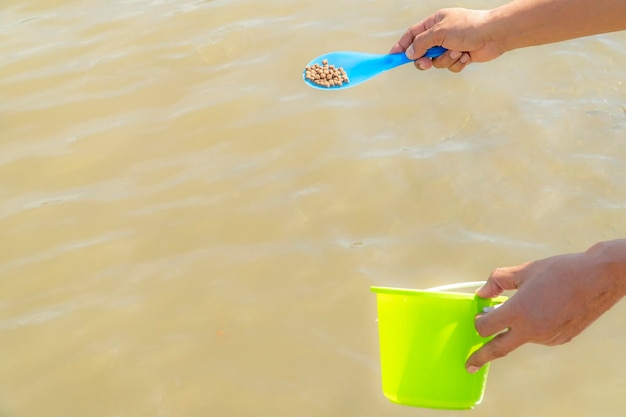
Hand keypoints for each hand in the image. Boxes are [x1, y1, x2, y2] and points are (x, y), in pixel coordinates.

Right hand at [389, 8, 502, 72]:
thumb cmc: (468, 27)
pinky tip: (467, 55)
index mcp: (434, 23)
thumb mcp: (439, 33)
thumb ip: (421, 43)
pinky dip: (457, 63)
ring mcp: (450, 46)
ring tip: (458, 51)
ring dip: (446, 59)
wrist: (494, 35)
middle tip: (425, 64)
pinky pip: (450, 66)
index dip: (402, 46)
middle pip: (422, 52)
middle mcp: (441, 34)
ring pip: (437, 61)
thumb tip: (409, 53)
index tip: (393, 57)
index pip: (412, 35)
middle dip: (424, 60)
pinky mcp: (460, 56)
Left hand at [466, 239, 625, 372]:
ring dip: (514, 329)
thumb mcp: (524, 270)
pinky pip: (538, 336)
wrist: (598, 278)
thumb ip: (498, 281)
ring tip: (527, 304)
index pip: (486, 327)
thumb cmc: (560, 271)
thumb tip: (482, 293)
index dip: (479, 321)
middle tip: (469, 365)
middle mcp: (531, 330)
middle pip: (498, 348)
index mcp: (518, 312)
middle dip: (481, 357)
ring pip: (521, 337)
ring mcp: (547, 338)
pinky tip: (543, 308)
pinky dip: (532, 327)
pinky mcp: (560, 339)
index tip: (479, 315)